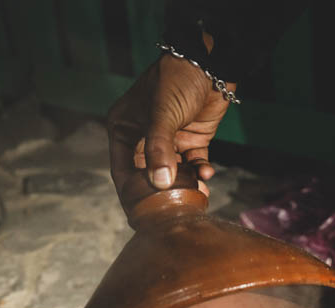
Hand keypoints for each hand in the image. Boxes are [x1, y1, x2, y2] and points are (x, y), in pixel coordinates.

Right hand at [107, 54, 234, 211]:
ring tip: (194, 198)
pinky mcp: (191, 143)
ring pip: (173, 175)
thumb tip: (158, 183)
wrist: (212, 64)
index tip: (138, 214)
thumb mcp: (163, 115)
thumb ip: (160, 149)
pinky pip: (193, 167)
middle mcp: (144, 137)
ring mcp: (169, 142)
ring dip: (184, 187)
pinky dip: (200, 174)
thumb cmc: (178, 81)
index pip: (122, 168)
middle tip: (168, 215)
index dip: (130, 192)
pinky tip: (207, 175)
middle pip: (148, 176)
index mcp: (125, 128)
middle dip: (160, 195)